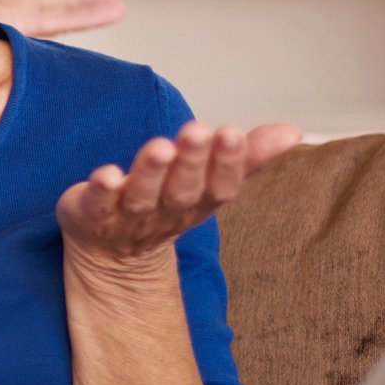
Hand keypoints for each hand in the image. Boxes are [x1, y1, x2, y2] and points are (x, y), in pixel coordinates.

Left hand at [57, 121, 302, 264]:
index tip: (233, 132)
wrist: (111, 254)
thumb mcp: (208, 183)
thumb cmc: (164, 205)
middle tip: (198, 130)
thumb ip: (246, 157)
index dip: (228, 163)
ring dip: (151, 172)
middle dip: (192, 162)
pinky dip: (102, 191)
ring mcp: (126, 217)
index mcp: (197, 203)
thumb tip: (293, 132)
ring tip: (160, 145)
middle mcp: (164, 212)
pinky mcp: (91, 214)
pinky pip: (97, 205)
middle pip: (181, 191)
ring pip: (142, 197)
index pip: (219, 187)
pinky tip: (106, 174)